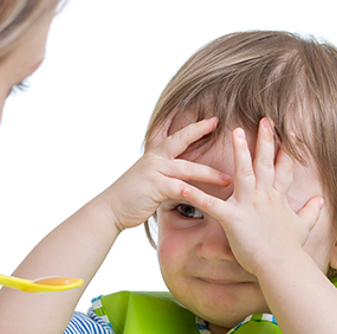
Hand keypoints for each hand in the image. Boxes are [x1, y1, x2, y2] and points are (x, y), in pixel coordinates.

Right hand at [100, 117, 230, 231]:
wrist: (109, 209)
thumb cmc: (129, 198)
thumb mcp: (147, 180)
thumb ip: (163, 176)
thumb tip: (178, 180)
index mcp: (154, 156)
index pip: (176, 136)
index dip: (194, 127)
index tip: (212, 120)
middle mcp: (154, 159)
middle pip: (181, 141)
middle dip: (200, 131)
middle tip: (220, 124)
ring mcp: (153, 171)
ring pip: (187, 168)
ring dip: (209, 173)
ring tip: (227, 179)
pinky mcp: (154, 186)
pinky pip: (179, 188)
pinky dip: (194, 193)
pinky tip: (208, 198)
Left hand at [182, 118, 323, 275]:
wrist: (283, 265)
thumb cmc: (291, 249)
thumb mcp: (304, 227)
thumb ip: (311, 212)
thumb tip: (321, 201)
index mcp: (278, 198)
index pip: (283, 168)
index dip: (287, 149)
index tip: (290, 131)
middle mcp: (264, 196)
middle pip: (264, 163)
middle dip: (265, 139)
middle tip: (264, 119)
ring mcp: (248, 205)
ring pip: (243, 172)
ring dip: (239, 151)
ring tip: (235, 132)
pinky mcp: (232, 218)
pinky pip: (210, 204)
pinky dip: (195, 195)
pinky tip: (182, 186)